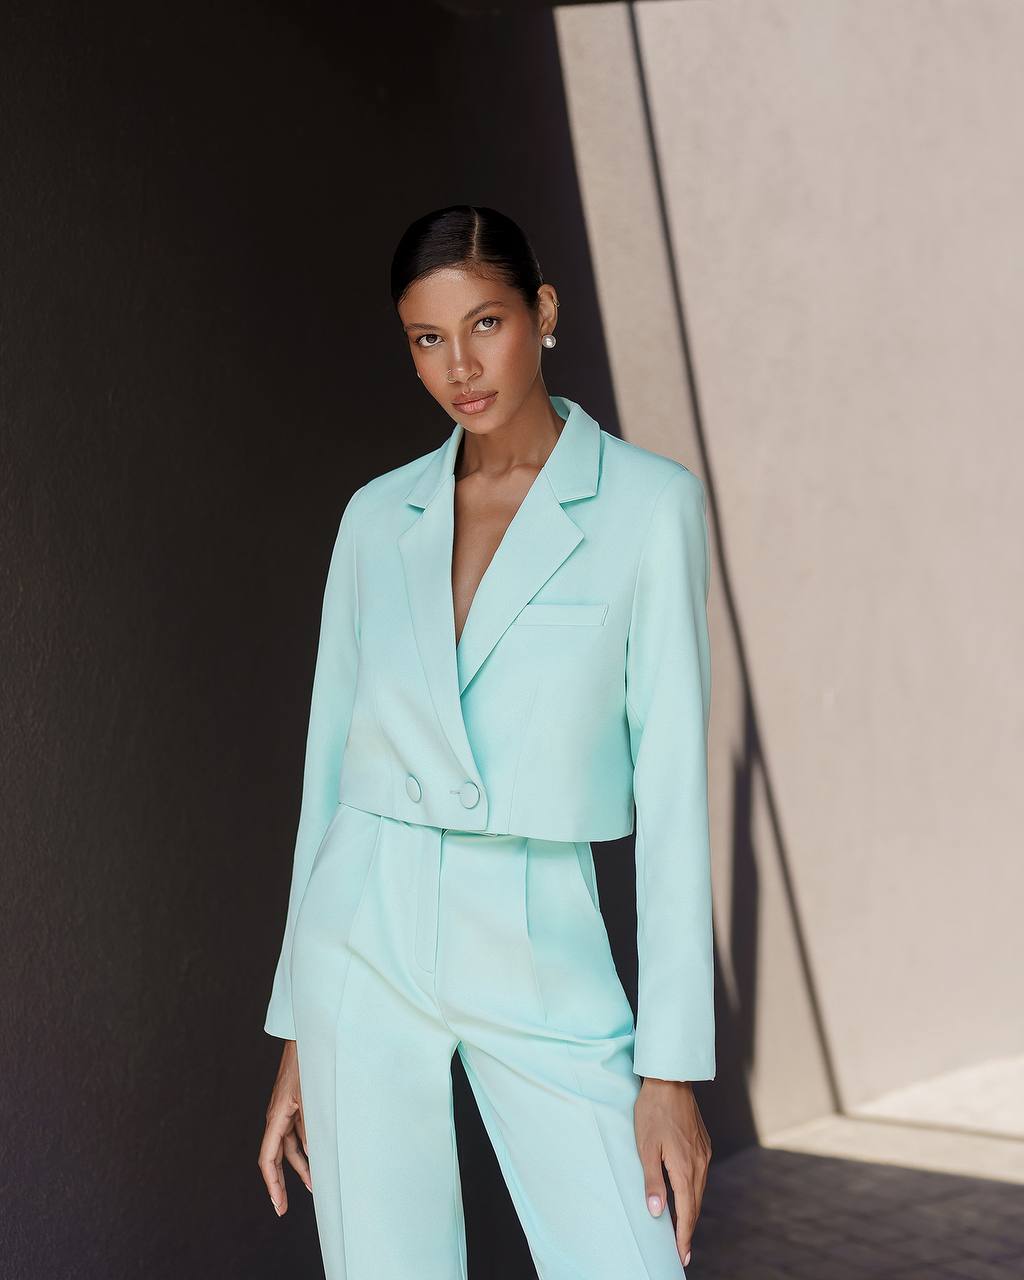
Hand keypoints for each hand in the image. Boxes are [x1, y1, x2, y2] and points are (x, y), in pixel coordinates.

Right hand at [257, 1040, 312, 1214]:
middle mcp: (277, 1117)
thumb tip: (312, 1153)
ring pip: (288, 1147)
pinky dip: (304, 1148)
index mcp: (277, 1117)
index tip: (278, 1204)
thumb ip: (311, 1126)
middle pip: (276, 1158)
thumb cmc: (306, 1063)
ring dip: (299, 1166)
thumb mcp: (310, 1096)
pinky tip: (315, 1158)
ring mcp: (284, 1112)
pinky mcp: (293, 1106)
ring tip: (312, 1185)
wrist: (306, 1039)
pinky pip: (295, 1133)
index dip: (272, 1184)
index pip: (268, 1159)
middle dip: (280, 1183)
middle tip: (283, 1207)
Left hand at [634, 1078, 711, 1270]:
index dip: (683, 1236)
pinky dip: (693, 1192)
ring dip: (691, 1211)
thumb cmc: (653, 1111)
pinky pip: (700, 1176)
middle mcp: (700, 1164)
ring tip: (682, 1229)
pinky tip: (686, 1195)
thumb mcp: (645, 1146)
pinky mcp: (703, 1145)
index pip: (686, 1212)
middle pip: (695, 1205)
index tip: (680, 1255)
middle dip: (688, 1230)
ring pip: (699, 1191)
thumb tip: (656, 1212)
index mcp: (685, 1168)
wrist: (671, 1080)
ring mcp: (704, 1153)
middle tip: (682, 1252)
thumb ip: (652, 1181)